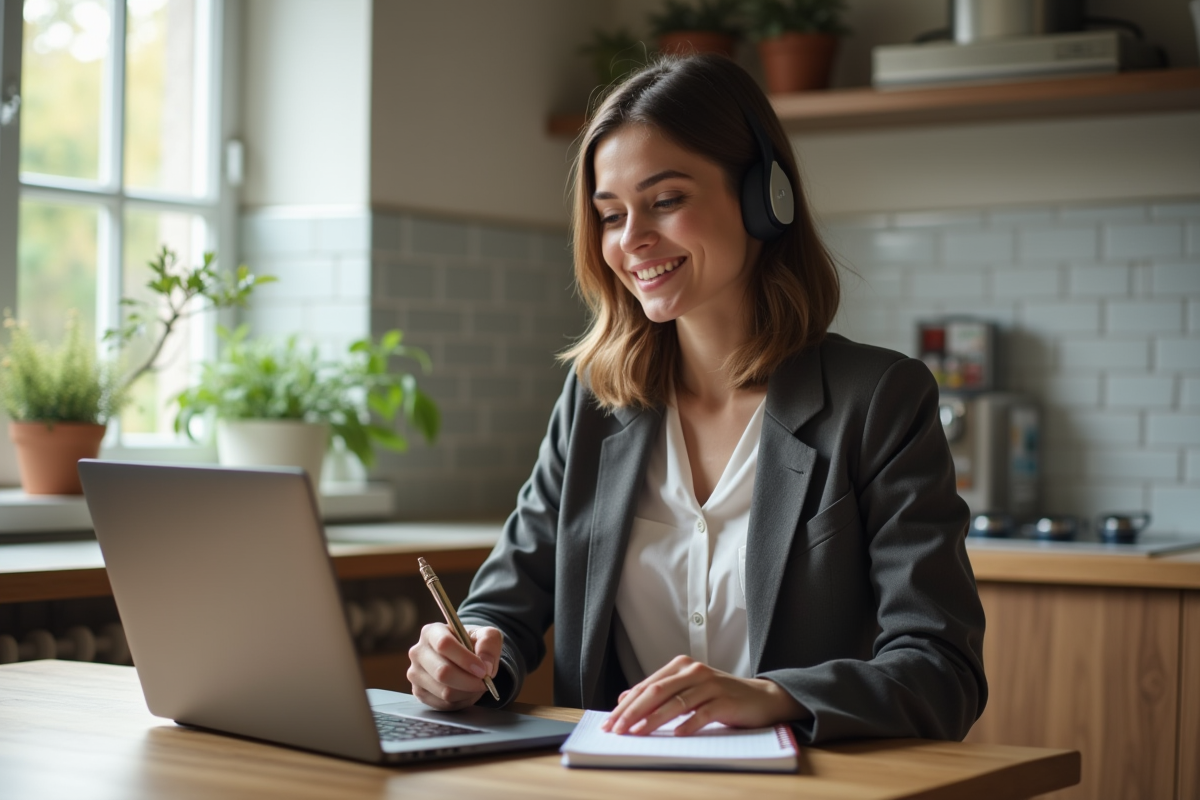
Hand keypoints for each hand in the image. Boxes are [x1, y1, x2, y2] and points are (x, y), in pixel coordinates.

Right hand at [407, 623, 502, 709]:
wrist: (463, 658)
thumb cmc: (473, 644)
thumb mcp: (487, 635)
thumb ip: (489, 643)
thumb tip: (486, 665)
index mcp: (431, 632)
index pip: (444, 644)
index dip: (465, 659)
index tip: (483, 670)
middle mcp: (418, 652)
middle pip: (442, 672)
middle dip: (469, 681)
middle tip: (484, 682)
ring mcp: (415, 673)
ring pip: (444, 691)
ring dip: (467, 692)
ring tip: (476, 685)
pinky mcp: (418, 692)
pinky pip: (443, 704)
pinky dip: (460, 701)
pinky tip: (466, 692)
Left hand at [601, 655, 806, 735]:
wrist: (760, 698)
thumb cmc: (720, 696)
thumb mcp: (687, 690)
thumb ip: (659, 692)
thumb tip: (625, 698)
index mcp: (680, 666)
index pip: (647, 686)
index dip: (626, 704)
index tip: (610, 722)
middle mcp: (694, 671)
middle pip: (657, 692)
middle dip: (633, 712)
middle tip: (617, 729)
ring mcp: (710, 684)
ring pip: (676, 702)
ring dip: (654, 720)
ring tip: (637, 733)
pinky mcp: (725, 700)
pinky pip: (703, 713)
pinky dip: (688, 724)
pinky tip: (676, 735)